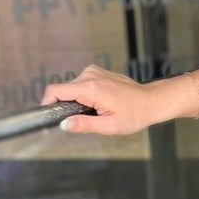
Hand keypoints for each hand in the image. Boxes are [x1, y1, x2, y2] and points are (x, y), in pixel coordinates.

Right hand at [40, 65, 180, 136]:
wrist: (150, 101)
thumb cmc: (134, 115)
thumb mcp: (109, 126)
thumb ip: (84, 125)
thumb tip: (64, 125)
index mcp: (91, 88)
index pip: (55, 90)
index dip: (47, 104)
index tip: (50, 116)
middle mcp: (90, 75)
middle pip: (63, 91)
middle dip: (67, 106)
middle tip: (85, 119)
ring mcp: (94, 72)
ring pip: (72, 88)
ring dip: (78, 102)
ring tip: (97, 111)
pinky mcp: (97, 72)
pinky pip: (81, 85)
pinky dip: (85, 96)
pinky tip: (101, 104)